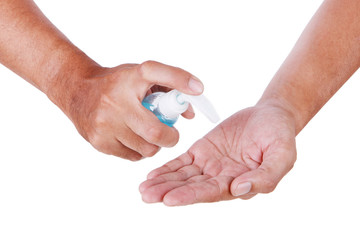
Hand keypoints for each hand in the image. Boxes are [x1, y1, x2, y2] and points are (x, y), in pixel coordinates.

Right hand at [57, 61, 202, 159]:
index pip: (157, 72)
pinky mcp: (99, 140)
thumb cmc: (117, 84)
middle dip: (170, 138)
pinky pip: (132, 156)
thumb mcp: (140, 76)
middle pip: (155, 131)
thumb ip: (168, 88)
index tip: (198, 89)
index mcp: (131, 77)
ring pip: (146, 149)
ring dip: (154, 145)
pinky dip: (138, 151)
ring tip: (146, 134)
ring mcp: (106, 122)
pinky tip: (131, 138)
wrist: (77, 92)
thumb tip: (189, 114)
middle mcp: (117, 99)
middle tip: (170, 135)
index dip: (180, 80)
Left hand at [139, 103, 296, 205]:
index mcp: (239, 183)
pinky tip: (152, 175)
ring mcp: (210, 165)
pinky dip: (168, 168)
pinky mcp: (202, 151)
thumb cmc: (280, 136)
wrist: (271, 114)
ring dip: (163, 183)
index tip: (169, 199)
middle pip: (191, 187)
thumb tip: (239, 189)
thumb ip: (265, 176)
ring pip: (183, 176)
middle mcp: (221, 178)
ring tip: (143, 189)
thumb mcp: (282, 155)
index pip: (211, 192)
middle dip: (168, 192)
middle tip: (147, 196)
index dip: (190, 196)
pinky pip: (182, 161)